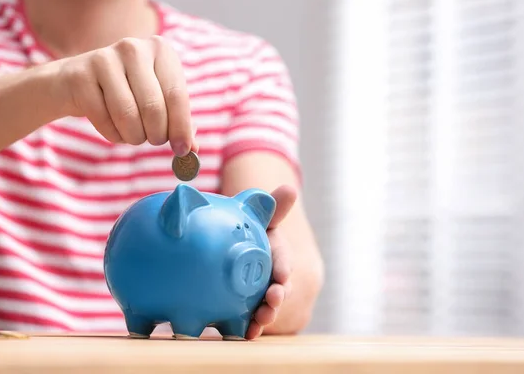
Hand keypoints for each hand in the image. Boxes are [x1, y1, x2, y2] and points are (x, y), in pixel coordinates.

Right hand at [55, 36, 196, 155]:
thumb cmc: (127, 93)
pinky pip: (104, 119)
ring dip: (134, 136)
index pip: (177, 95)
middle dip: (156, 134)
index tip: (183, 150)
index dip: (181, 128)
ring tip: (133, 134)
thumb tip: (193, 149)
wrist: (74, 82)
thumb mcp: (158, 100)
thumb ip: (178, 122)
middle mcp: (134, 48)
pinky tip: (113, 128)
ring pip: (128, 115)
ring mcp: (105, 58)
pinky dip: (113, 134)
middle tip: (153, 140)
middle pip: (153, 107)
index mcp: (160, 49)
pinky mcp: (81, 75)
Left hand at [245, 184, 296, 339]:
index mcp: (274, 252)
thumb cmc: (249, 230)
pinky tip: (242, 334)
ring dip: (265, 316)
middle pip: (278, 288)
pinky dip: (246, 328)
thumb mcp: (258, 218)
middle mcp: (271, 276)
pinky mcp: (245, 307)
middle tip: (272, 300)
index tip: (282, 275)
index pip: (282, 259)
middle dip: (277, 296)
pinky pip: (247, 319)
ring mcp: (260, 293)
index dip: (283, 267)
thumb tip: (290, 188)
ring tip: (258, 324)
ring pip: (266, 306)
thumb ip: (272, 207)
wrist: (232, 246)